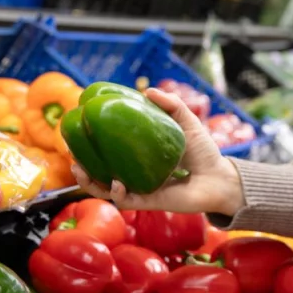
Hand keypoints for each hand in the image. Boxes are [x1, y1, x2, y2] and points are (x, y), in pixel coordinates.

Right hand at [71, 88, 244, 216]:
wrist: (220, 178)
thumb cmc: (204, 152)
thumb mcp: (187, 122)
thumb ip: (171, 105)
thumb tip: (148, 91)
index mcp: (140, 157)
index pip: (110, 152)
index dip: (92, 145)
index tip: (80, 132)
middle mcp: (136, 174)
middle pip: (100, 174)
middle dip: (82, 168)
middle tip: (72, 155)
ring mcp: (141, 189)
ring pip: (107, 190)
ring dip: (90, 183)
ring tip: (80, 170)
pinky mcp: (149, 202)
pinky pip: (126, 201)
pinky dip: (117, 193)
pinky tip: (115, 184)